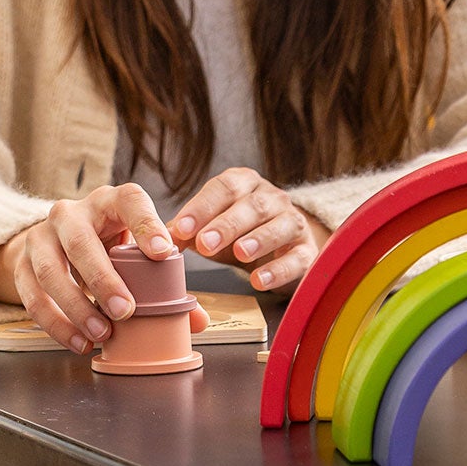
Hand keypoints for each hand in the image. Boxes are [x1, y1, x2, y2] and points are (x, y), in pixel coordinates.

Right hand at [0, 183, 211, 353]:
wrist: (54, 242)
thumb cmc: (106, 247)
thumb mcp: (133, 252)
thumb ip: (165, 282)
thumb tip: (195, 320)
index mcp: (109, 202)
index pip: (130, 201)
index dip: (147, 225)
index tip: (163, 253)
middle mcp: (71, 214)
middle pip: (81, 241)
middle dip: (103, 279)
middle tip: (126, 311)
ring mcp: (41, 237)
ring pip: (50, 270)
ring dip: (76, 306)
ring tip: (101, 333)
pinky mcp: (21, 263)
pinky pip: (32, 296)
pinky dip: (56, 323)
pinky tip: (78, 341)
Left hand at [168, 166, 326, 292]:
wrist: (283, 244)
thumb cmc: (238, 231)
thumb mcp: (210, 227)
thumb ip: (187, 232)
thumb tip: (160, 240)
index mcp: (244, 185)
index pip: (224, 188)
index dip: (202, 207)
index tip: (182, 229)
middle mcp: (271, 198)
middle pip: (252, 206)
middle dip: (227, 224)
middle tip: (205, 244)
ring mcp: (292, 222)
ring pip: (280, 226)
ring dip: (258, 239)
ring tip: (239, 253)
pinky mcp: (306, 251)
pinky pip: (297, 258)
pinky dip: (279, 269)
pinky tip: (259, 280)